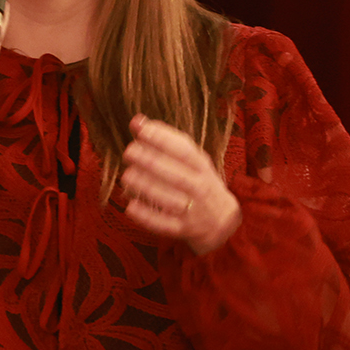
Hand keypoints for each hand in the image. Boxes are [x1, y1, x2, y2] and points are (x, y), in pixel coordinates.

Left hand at [120, 115, 240, 252]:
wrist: (222, 220)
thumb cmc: (198, 181)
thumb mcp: (189, 159)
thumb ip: (164, 140)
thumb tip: (136, 120)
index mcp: (202, 167)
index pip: (185, 151)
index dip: (163, 139)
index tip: (141, 131)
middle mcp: (200, 187)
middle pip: (176, 174)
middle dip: (151, 162)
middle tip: (129, 152)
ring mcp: (193, 210)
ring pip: (170, 199)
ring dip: (147, 187)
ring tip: (127, 176)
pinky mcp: (183, 229)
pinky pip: (164, 224)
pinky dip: (147, 217)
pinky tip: (130, 206)